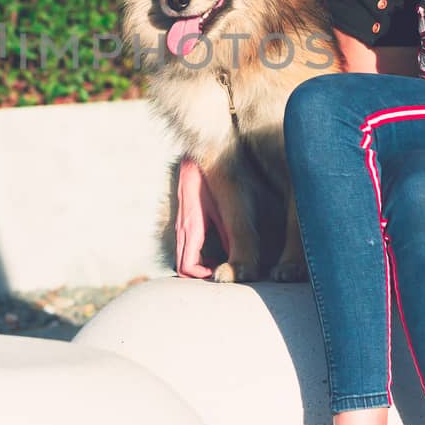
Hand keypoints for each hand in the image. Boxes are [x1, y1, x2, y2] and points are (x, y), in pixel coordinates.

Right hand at [174, 154, 230, 278]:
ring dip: (201, 262)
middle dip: (201, 273)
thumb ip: (238, 239)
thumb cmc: (221, 175)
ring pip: (184, 253)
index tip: (222, 273)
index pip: (186, 267)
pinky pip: (189, 241)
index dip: (203, 276)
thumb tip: (242, 269)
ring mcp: (184, 220)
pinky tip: (222, 240)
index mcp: (191, 229)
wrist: (205, 148)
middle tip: (224, 270)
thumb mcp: (234, 209)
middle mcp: (183, 227)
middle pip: (182, 264)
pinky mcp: (189, 213)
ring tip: (224, 260)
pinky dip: (202, 250)